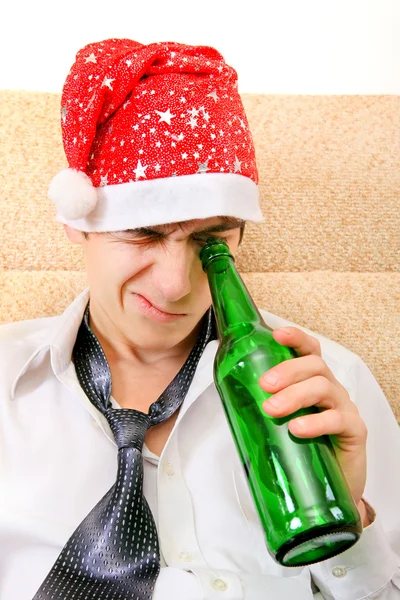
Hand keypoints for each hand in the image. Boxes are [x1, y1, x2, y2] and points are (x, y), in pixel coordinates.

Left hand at [259, 327, 369, 524]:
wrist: (332, 487)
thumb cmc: (304, 449)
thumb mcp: (282, 423)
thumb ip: (263, 407)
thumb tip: (227, 398)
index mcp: (312, 381)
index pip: (309, 350)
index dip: (295, 338)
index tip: (277, 335)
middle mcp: (330, 389)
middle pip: (315, 365)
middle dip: (287, 371)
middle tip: (264, 386)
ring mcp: (344, 408)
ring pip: (323, 387)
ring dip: (295, 395)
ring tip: (272, 410)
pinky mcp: (355, 431)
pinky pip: (338, 419)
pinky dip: (316, 422)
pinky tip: (298, 429)